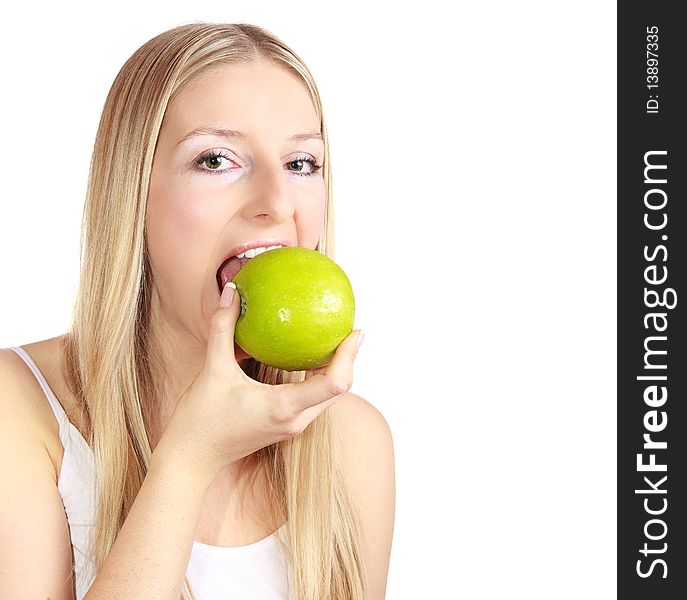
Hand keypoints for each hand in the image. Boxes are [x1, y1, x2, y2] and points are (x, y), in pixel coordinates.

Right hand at [155, 283, 362, 481]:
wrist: (191, 458)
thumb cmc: (200, 419)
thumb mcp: (212, 368)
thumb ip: (223, 328)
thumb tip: (231, 291)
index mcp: (284, 407)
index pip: (334, 383)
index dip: (349, 356)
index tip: (356, 332)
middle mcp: (295, 420)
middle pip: (338, 389)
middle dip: (347, 360)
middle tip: (348, 329)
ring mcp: (292, 427)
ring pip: (327, 397)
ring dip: (334, 371)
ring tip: (332, 340)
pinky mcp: (285, 427)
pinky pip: (312, 401)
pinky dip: (317, 380)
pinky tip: (306, 359)